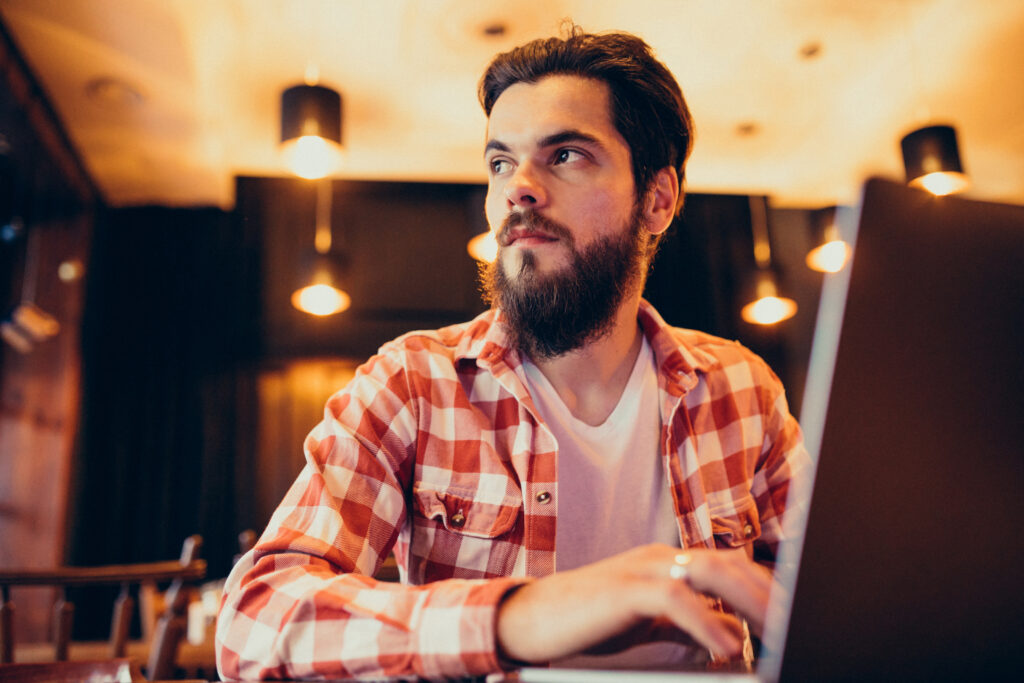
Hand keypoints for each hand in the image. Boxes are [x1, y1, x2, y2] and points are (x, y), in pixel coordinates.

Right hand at [495, 544, 771, 663]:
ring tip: (776, 630)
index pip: (727, 565)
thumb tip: (729, 635)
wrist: (531, 619)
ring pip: (708, 572)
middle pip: (726, 563)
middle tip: (797, 620)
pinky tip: (727, 649)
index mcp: (665, 561)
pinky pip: (675, 601)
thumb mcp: (648, 623)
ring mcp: (641, 569)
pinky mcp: (624, 589)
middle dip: (766, 591)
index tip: (793, 611)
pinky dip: (705, 623)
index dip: (763, 586)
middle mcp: (658, 557)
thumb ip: (688, 624)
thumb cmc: (588, 620)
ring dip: (747, 601)